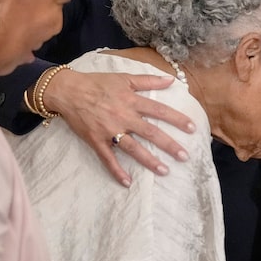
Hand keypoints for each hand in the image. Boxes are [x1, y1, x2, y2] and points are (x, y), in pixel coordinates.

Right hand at [43, 67, 195, 186]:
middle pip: (150, 132)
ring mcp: (109, 130)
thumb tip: (170, 80)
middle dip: (169, 145)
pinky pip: (108, 159)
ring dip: (149, 161)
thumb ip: (148, 80)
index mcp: (131, 101)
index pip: (159, 111)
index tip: (193, 129)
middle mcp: (123, 116)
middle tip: (185, 156)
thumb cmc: (96, 83)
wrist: (67, 90)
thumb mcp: (123, 78)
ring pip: (133, 148)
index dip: (177, 119)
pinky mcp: (96, 141)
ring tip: (165, 171)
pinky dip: (116, 171)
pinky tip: (127, 182)